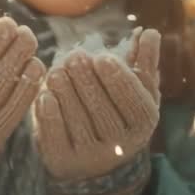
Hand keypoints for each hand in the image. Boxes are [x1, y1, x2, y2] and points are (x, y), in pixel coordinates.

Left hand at [35, 29, 159, 194]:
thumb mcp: (136, 89)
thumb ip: (143, 62)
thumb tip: (150, 32)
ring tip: (56, 72)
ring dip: (66, 94)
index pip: (133, 102)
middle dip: (87, 81)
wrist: (95, 158)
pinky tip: (44, 96)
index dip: (118, 79)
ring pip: (78, 122)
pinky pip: (56, 138)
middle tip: (73, 57)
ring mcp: (91, 158)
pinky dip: (50, 117)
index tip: (101, 57)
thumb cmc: (118, 110)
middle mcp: (120, 146)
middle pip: (103, 111)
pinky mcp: (63, 162)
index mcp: (143, 123)